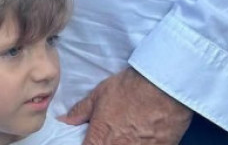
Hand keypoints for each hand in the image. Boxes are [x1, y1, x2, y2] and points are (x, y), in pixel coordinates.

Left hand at [62, 67, 192, 144]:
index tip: (91, 139)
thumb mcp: (99, 95)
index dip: (89, 144)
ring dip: (126, 143)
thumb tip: (64, 120)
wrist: (163, 88)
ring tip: (130, 132)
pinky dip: (143, 144)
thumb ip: (80, 112)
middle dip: (106, 143)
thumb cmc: (129, 89)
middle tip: (113, 133)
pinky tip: (143, 136)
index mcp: (100, 139)